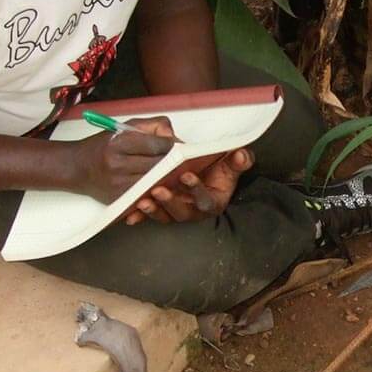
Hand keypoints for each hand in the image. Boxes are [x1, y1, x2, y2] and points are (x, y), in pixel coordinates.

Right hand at [74, 117, 176, 203]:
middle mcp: (118, 165)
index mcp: (120, 143)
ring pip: (156, 183)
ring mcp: (119, 185)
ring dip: (170, 179)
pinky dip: (158, 191)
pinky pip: (147, 196)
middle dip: (176, 163)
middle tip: (187, 161)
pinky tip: (166, 187)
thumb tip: (174, 138)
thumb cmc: (103, 146)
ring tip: (179, 174)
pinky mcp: (120, 199)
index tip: (182, 147)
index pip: (157, 145)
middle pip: (159, 165)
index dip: (174, 146)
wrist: (77, 167)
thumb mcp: (125, 128)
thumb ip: (152, 126)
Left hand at [125, 148, 252, 224]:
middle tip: (158, 190)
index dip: (196, 189)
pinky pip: (151, 215)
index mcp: (213, 201)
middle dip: (170, 202)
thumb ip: (239, 161)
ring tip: (142, 200)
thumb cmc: (218, 169)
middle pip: (182, 212)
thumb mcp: (231, 163)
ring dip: (153, 210)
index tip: (186, 176)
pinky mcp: (163, 210)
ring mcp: (177, 211)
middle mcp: (195, 210)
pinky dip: (140, 216)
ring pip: (165, 215)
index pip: (205, 199)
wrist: (205, 171)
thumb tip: (241, 155)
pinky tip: (130, 214)